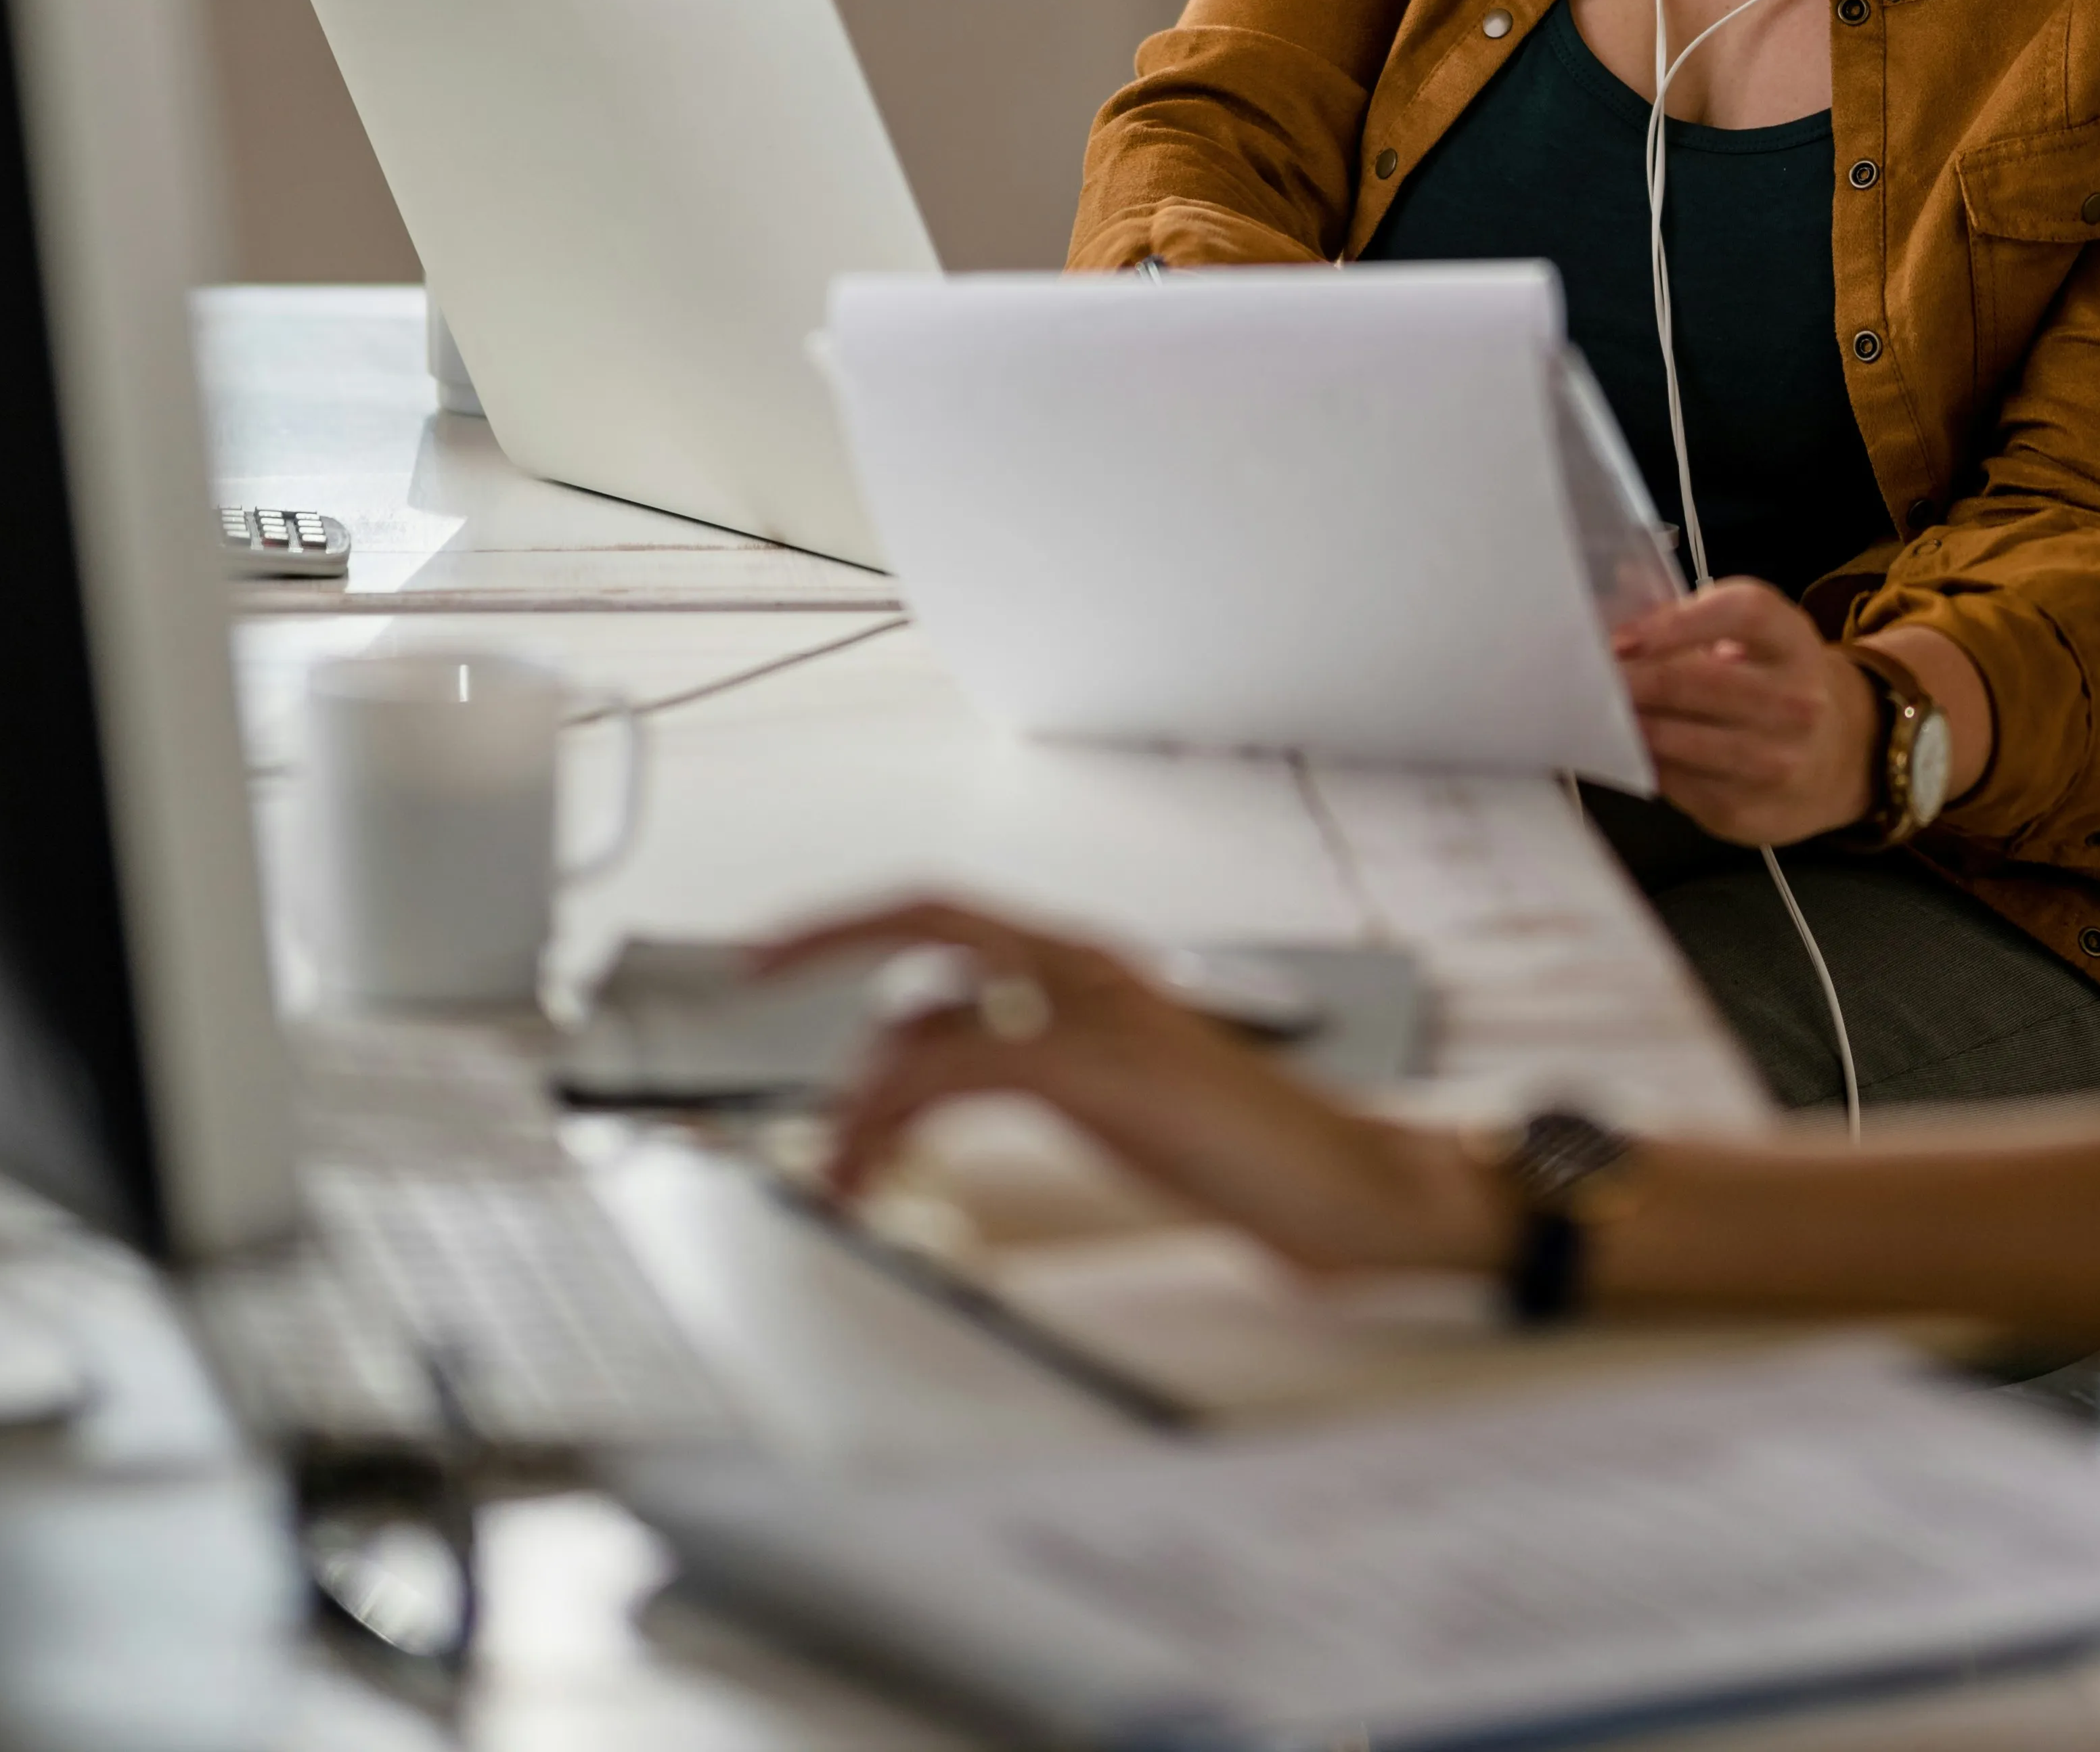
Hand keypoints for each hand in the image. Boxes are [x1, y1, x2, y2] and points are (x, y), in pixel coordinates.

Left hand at [749, 899, 1498, 1279]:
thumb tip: (920, 1077)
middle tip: (754, 971)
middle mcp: (1090, 967)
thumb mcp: (1111, 1093)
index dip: (859, 918)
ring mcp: (1104, 1012)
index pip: (952, 913)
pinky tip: (879, 1168)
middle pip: (934, 914)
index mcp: (1090, 967)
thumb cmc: (1237, 1148)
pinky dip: (900, 1115)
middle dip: (832, 935)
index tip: (783, 947)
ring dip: (863, 1092)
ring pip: (937, 1011)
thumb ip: (1025, 1062)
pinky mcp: (1112, 1071)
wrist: (1345, 1185)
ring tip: (838, 1169)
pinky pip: (970, 1070)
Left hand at [1613, 581, 1882, 843]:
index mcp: (1792, 641)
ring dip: (1630, 723)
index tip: (1622, 635)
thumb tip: (1618, 586)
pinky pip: (1677, 783)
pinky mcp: (1749, 811)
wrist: (1842, 754)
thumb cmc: (1776, 680)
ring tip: (1597, 708)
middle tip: (1586, 673)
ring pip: (1680, 740)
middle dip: (1632, 679)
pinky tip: (1627, 745)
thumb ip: (1692, 614)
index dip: (1677, 622)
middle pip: (1697, 682)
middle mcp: (1796, 701)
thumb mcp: (1755, 636)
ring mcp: (1777, 762)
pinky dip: (1645, 762)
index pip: (1742, 614)